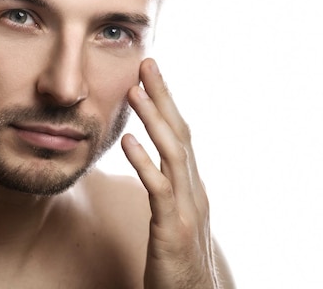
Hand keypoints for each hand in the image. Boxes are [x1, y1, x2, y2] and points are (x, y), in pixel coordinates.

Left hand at [122, 58, 219, 288]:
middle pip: (180, 134)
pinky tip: (128, 142)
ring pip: (173, 154)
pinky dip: (145, 163)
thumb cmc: (178, 258)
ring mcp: (187, 209)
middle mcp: (194, 190)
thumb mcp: (174, 215)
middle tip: (146, 64)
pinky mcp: (173, 230)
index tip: (150, 74)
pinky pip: (159, 191)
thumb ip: (167, 187)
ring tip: (135, 91)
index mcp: (192, 185)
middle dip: (163, 97)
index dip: (167, 102)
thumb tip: (154, 163)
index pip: (181, 134)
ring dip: (154, 120)